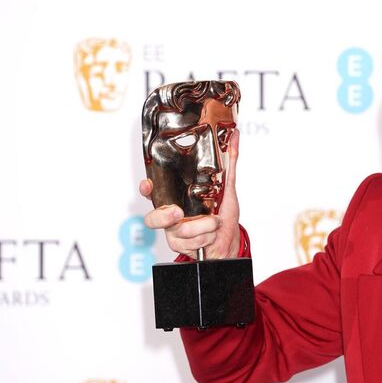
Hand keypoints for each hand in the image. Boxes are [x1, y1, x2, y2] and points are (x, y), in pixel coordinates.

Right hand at [140, 129, 241, 259]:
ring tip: (214, 222)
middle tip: (178, 212)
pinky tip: (211, 234)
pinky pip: (188, 241)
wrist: (230, 241)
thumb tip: (234, 137)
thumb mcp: (228, 187)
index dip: (146, 188)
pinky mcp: (179, 245)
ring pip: (179, 230)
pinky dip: (205, 236)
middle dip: (165, 216)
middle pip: (153, 218)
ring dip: (203, 226)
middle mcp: (171, 214)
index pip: (154, 192)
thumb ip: (229, 162)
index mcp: (177, 198)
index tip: (147, 184)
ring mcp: (174, 232)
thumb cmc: (224, 216)